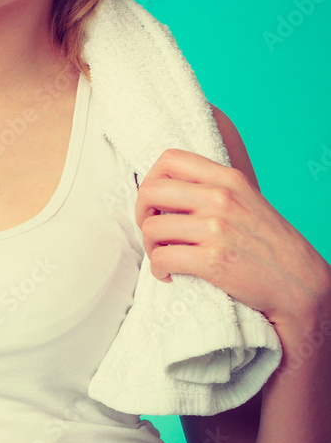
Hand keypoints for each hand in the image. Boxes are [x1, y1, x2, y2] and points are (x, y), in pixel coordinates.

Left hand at [134, 148, 330, 330]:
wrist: (299, 283)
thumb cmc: (268, 243)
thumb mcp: (247, 200)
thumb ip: (213, 189)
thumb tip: (168, 186)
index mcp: (228, 179)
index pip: (170, 159)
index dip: (151, 179)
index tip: (155, 201)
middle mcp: (220, 198)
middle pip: (151, 191)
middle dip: (142, 213)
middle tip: (152, 230)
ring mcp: (216, 229)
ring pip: (151, 228)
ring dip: (150, 246)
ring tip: (162, 256)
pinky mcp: (212, 261)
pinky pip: (161, 259)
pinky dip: (158, 270)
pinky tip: (168, 275)